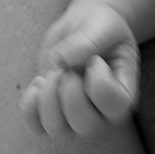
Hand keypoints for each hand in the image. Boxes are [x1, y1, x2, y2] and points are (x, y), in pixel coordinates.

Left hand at [20, 2, 139, 136]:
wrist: (82, 27)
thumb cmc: (101, 27)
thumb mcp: (103, 25)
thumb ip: (90, 39)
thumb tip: (62, 59)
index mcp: (124, 92)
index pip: (116, 106)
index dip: (100, 83)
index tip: (94, 60)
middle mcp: (102, 112)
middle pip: (85, 125)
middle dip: (70, 91)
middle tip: (69, 68)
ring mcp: (75, 117)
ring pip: (56, 128)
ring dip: (48, 96)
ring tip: (54, 72)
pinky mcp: (51, 113)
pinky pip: (35, 125)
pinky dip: (30, 104)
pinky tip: (40, 81)